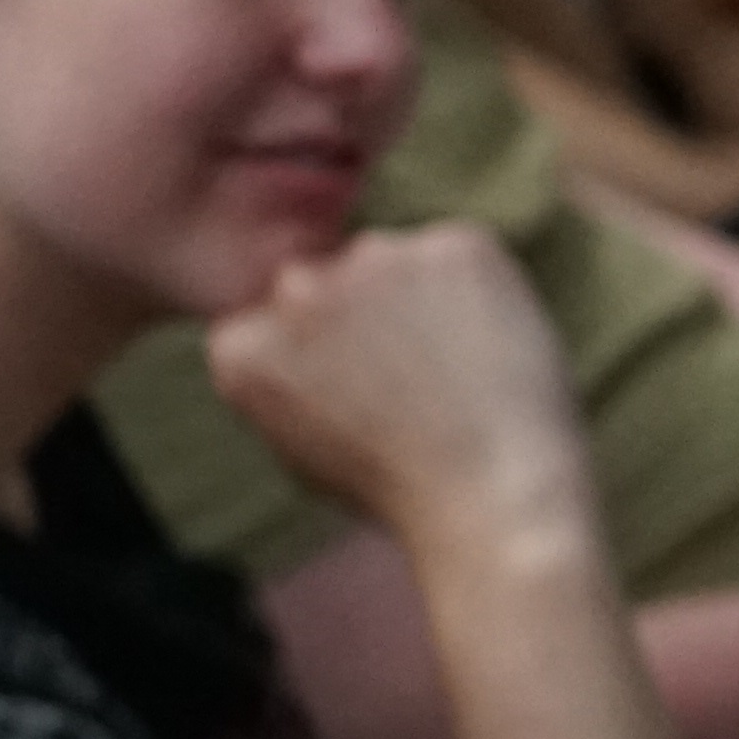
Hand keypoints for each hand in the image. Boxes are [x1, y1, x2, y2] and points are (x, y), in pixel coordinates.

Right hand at [195, 224, 598, 557]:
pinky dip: (475, 290)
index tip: (349, 389)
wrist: (494, 492)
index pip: (266, 322)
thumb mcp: (300, 449)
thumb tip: (305, 343)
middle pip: (322, 279)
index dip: (314, 352)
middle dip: (357, 312)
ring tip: (455, 370)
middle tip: (410, 373)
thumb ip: (285, 380)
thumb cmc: (401, 489)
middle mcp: (296, 290)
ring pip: (391, 262)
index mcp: (244, 347)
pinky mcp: (451, 246)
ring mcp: (374, 257)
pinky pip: (458, 255)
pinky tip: (489, 348)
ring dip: (414, 296)